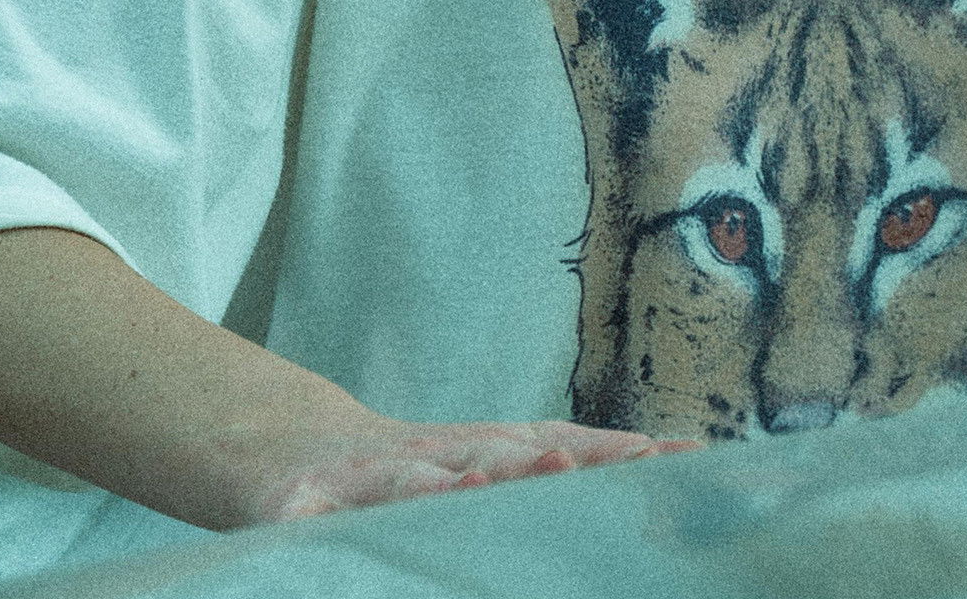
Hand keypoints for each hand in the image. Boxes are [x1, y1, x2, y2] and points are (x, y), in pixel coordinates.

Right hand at [234, 416, 694, 524]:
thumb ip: (567, 456)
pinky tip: (313, 520)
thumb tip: (678, 453)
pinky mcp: (296, 505)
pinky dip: (311, 518)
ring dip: (433, 484)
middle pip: (485, 455)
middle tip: (566, 467)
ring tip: (465, 488)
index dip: (602, 454)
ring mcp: (362, 478)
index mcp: (478, 454)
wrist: (289, 447)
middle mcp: (426, 456)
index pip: (551, 449)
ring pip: (403, 481)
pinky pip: (306, 517)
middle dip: (527, 464)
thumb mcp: (481, 460)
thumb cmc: (404, 471)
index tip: (659, 458)